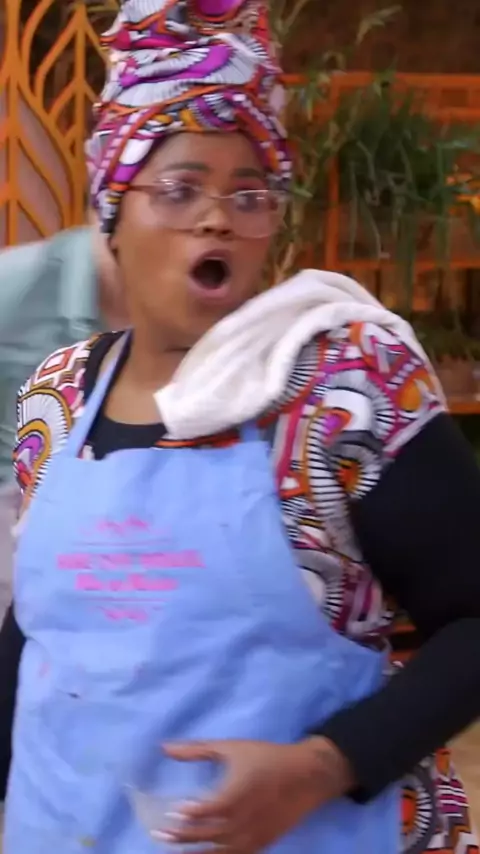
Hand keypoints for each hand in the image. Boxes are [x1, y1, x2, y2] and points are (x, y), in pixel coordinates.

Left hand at [155, 737, 354, 852]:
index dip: (188, 814)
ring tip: (172, 853)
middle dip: (182, 837)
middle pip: (208, 835)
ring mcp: (254, 836)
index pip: (207, 810)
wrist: (307, 776)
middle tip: (158, 835)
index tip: (170, 813)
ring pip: (220, 853)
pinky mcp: (261, 844)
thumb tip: (164, 748)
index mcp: (237, 793)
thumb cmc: (266, 757)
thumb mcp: (232, 747)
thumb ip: (197, 749)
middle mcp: (245, 819)